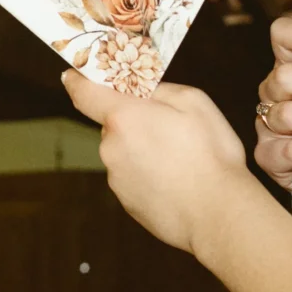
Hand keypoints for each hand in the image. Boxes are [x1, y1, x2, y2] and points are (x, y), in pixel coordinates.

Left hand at [63, 73, 249, 252]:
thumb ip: (160, 90)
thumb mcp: (193, 102)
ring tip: (181, 161)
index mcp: (123, 118)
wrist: (217, 214)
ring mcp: (117, 179)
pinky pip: (134, 179)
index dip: (78, 80)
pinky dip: (150, 176)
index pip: (84, 93)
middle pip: (114, 125)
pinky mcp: (127, 203)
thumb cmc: (210, 155)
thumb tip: (145, 94)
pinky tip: (178, 182)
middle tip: (171, 128)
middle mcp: (111, 148)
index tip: (73, 76)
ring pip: (125, 153)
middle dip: (135, 122)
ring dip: (144, 151)